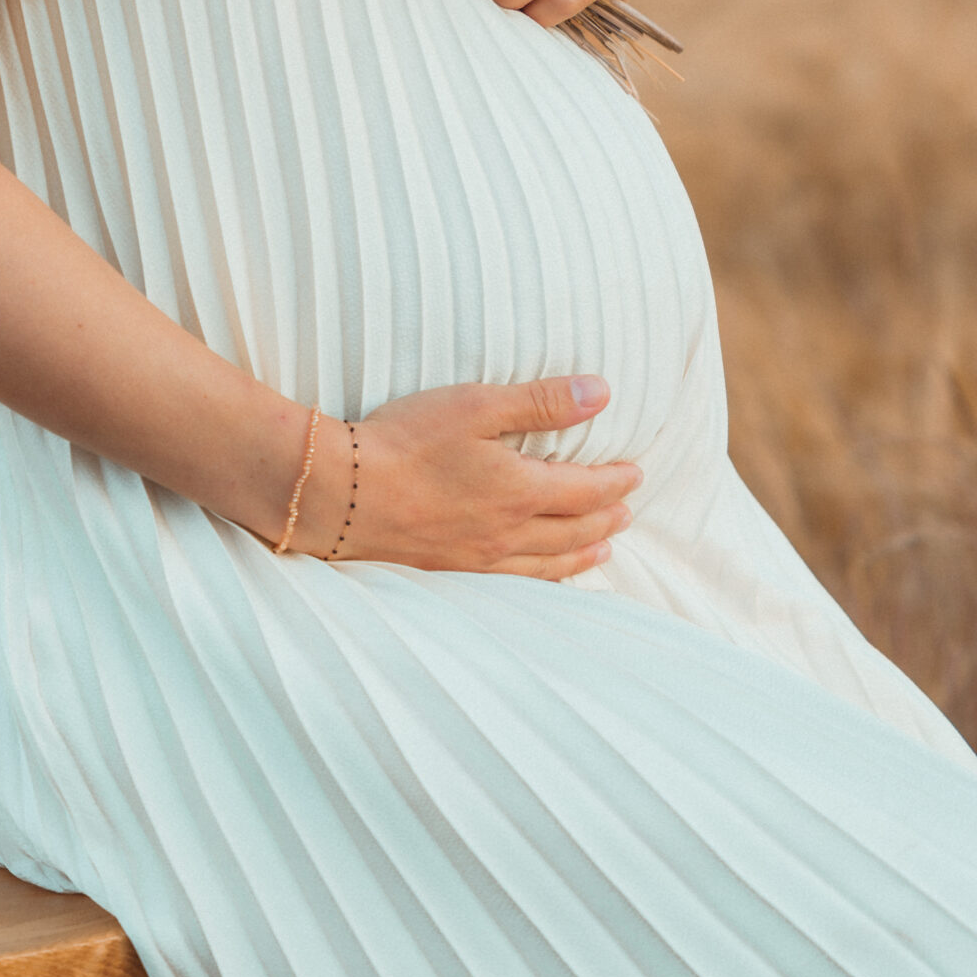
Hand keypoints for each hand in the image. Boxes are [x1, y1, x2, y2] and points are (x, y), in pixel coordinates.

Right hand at [295, 376, 642, 577]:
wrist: (341, 494)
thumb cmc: (406, 441)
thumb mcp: (477, 405)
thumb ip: (542, 401)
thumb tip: (601, 392)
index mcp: (520, 490)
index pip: (586, 490)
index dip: (615, 482)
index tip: (635, 474)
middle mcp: (507, 533)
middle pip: (573, 531)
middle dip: (606, 519)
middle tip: (627, 511)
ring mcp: (477, 560)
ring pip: (547, 564)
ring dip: (581, 555)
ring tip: (601, 550)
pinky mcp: (448, 572)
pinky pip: (512, 584)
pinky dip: (542, 580)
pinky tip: (539, 577)